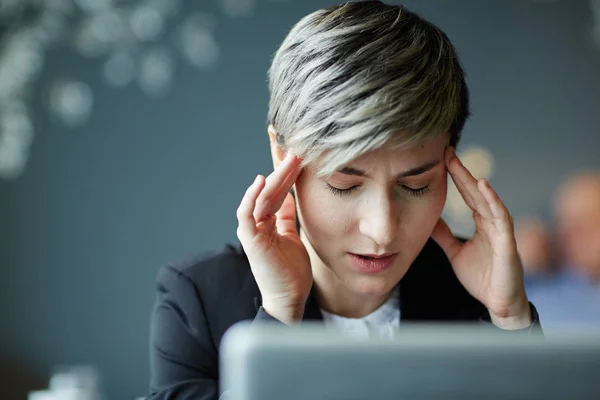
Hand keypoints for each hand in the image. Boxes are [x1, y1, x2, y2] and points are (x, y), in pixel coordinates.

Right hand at [236, 153, 311, 323]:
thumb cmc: (291, 271)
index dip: (283, 171)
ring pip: (261, 197)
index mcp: (267, 221)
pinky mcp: (250, 240)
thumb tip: (290, 196)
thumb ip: (287, 217)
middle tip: (297, 150)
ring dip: (275, 177)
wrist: (289, 297)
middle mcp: (257, 223)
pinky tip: (262, 182)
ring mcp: (252, 230)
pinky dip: (252, 197)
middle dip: (282, 168)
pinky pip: (247, 214)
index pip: (275, 190)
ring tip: (289, 160)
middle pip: (269, 189)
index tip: (294, 152)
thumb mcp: (293, 236)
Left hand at [432, 147, 531, 329]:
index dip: (456, 177)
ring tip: (458, 163)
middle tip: (446, 151)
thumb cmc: (482, 278)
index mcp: (481, 223)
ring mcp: (501, 230)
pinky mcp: (507, 242)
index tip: (441, 159)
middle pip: (475, 191)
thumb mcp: (455, 253)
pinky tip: (483, 186)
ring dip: (473, 180)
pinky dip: (493, 200)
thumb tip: (429, 220)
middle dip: (461, 171)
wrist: (497, 304)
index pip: (467, 194)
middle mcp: (492, 222)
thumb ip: (444, 236)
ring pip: (487, 199)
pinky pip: (501, 216)